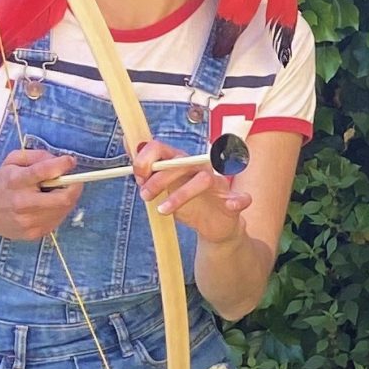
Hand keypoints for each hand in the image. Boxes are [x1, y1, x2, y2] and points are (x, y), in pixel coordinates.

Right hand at [0, 149, 83, 240]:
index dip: (61, 165)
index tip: (71, 161)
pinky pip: (58, 220)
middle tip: (74, 181)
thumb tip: (62, 161)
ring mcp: (28, 222)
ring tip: (56, 192)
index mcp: (15, 182)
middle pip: (63, 198)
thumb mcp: (13, 161)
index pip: (42, 172)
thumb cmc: (2, 182)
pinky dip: (60, 210)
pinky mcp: (33, 234)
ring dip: (68, 198)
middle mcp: (22, 203)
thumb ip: (37, 156)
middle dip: (75, 187)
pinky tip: (48, 205)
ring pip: (65, 209)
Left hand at [131, 139, 250, 246]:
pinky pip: (239, 198)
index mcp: (181, 164)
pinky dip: (238, 199)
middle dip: (159, 178)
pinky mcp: (232, 203)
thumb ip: (148, 169)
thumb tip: (129, 142)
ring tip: (162, 210)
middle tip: (144, 195)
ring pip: (205, 180)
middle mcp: (200, 170)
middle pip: (182, 163)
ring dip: (181, 195)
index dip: (147, 159)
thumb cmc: (189, 203)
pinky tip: (232, 205)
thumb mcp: (165, 188)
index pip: (164, 149)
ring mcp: (218, 185)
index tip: (137, 177)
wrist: (215, 225)